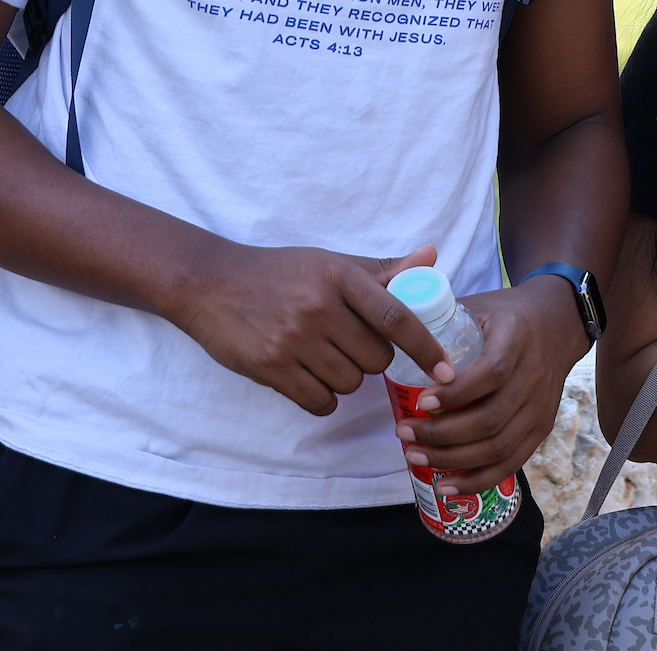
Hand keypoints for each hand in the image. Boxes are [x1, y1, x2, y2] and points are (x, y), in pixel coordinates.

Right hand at [161, 241, 447, 416]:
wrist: (211, 283)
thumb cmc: (280, 272)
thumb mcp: (329, 263)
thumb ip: (382, 269)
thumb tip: (431, 256)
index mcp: (339, 276)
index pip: (396, 316)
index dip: (426, 347)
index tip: (446, 370)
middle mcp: (319, 306)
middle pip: (376, 358)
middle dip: (372, 360)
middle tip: (349, 345)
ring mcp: (293, 339)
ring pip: (350, 383)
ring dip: (345, 378)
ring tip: (323, 356)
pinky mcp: (271, 367)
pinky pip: (319, 400)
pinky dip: (321, 397)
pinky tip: (307, 376)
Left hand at [395, 276, 588, 497]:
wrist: (559, 324)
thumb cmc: (508, 315)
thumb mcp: (480, 304)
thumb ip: (442, 321)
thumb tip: (392, 335)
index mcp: (517, 338)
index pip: (490, 372)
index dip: (455, 393)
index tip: (420, 401)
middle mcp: (534, 375)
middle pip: (490, 419)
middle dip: (441, 435)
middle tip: (404, 433)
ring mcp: (541, 406)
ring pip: (498, 446)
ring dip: (452, 459)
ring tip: (415, 456)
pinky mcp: (542, 428)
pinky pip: (511, 462)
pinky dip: (477, 479)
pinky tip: (447, 484)